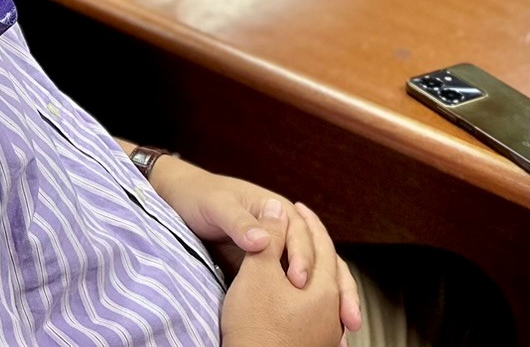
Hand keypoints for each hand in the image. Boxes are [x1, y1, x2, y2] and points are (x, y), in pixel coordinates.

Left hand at [153, 161, 359, 337]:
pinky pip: (297, 290)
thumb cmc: (201, 198)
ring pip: (317, 278)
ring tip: (344, 329)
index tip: (297, 282)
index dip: (302, 257)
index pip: (300, 235)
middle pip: (321, 259)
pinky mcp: (272, 271)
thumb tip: (263, 240)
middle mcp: (285, 231)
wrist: (185, 202)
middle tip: (343, 314)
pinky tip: (323, 330)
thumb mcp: (217, 206)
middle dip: (337, 286)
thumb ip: (238, 223)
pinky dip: (312, 309)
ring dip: (333, 302)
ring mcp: (281, 252)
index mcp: (277, 209)